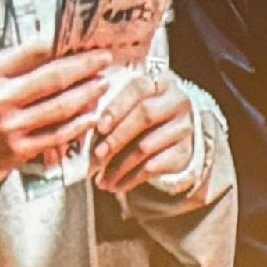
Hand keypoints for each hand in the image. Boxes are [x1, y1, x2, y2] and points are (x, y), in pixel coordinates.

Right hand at [0, 42, 110, 176]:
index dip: (65, 44)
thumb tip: (50, 47)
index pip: (35, 51)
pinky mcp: (18, 150)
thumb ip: (8, 60)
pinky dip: (78, 125)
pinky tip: (92, 115)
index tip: (85, 40)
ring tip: (103, 84)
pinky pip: (56, 135)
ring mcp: (10, 126)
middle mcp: (0, 98)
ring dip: (88, 94)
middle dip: (85, 67)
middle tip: (105, 59)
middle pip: (55, 78)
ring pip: (60, 107)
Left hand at [89, 71, 196, 194]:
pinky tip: (117, 185)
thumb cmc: (142, 114)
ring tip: (102, 179)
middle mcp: (176, 100)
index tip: (99, 127)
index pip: (138, 88)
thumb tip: (83, 126)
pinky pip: (154, 166)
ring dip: (119, 165)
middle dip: (116, 138)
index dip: (117, 107)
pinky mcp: (184, 152)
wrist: (175, 134)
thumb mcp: (131, 103)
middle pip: (144, 115)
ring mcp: (183, 127)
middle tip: (97, 156)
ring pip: (147, 146)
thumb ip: (110, 106)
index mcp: (159, 81)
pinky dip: (131, 178)